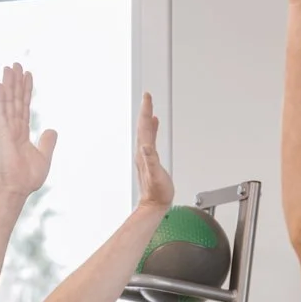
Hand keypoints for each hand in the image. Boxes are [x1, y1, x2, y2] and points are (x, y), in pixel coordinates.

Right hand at [0, 63, 57, 198]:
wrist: (17, 188)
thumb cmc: (27, 177)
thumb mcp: (44, 156)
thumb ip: (47, 142)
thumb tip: (52, 129)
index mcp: (21, 132)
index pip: (24, 106)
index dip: (26, 91)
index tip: (27, 75)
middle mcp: (12, 128)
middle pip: (15, 100)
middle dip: (15, 82)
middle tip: (16, 64)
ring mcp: (5, 130)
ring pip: (7, 102)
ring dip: (8, 84)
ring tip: (8, 67)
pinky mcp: (1, 133)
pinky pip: (0, 112)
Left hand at [133, 91, 172, 208]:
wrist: (154, 204)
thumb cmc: (157, 192)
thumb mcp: (156, 175)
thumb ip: (151, 160)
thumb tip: (145, 146)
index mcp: (144, 153)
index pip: (144, 127)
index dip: (146, 111)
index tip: (147, 97)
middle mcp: (143, 152)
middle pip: (143, 126)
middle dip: (145, 110)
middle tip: (147, 97)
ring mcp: (145, 155)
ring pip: (146, 132)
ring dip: (147, 118)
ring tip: (150, 108)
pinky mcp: (149, 159)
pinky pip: (150, 139)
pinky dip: (151, 129)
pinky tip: (154, 126)